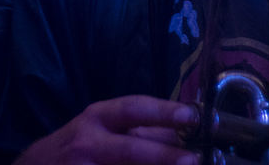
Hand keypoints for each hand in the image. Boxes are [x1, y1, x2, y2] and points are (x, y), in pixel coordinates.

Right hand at [14, 96, 198, 164]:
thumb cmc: (75, 148)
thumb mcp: (101, 130)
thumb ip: (138, 132)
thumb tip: (185, 135)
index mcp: (98, 118)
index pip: (134, 110)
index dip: (164, 112)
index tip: (192, 117)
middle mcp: (88, 142)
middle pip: (130, 149)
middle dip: (164, 156)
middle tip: (193, 160)